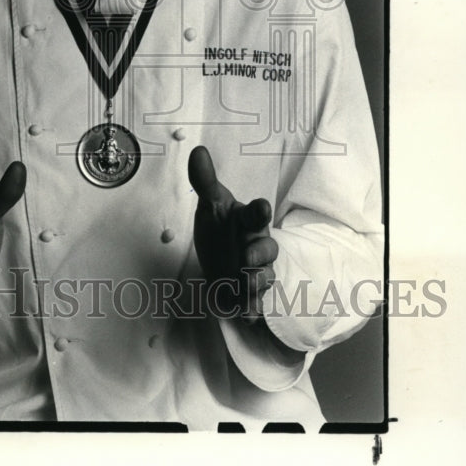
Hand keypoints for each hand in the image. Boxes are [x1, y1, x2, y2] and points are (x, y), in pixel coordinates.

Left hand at [188, 145, 277, 323]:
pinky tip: (247, 315)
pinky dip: (253, 309)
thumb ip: (205, 180)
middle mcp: (256, 245)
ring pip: (264, 277)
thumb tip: (197, 150)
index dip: (260, 210)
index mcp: (247, 221)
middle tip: (246, 258)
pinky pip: (257, 303)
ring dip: (257, 282)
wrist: (219, 258)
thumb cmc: (220, 227)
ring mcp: (255, 271)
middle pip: (268, 248)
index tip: (262, 208)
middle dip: (260, 254)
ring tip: (245, 286)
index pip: (258, 213)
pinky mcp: (249, 294)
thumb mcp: (211, 204)